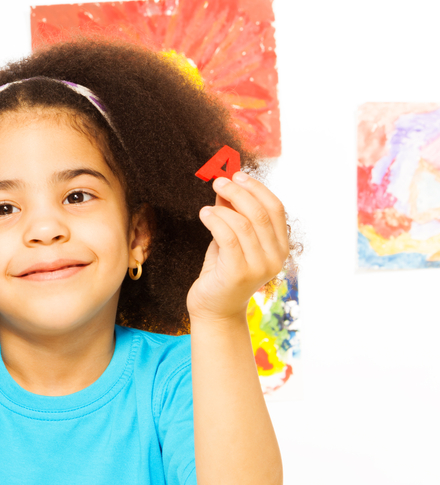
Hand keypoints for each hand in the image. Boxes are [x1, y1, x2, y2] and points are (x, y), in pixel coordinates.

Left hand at [188, 172, 288, 322]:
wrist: (215, 310)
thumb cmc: (222, 273)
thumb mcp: (230, 239)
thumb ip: (232, 215)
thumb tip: (225, 184)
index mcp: (280, 247)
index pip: (275, 209)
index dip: (257, 188)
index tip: (237, 175)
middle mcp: (275, 257)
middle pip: (260, 213)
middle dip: (238, 192)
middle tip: (219, 180)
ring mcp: (259, 267)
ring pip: (243, 224)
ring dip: (222, 208)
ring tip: (207, 206)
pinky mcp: (238, 273)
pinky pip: (227, 237)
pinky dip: (215, 220)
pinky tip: (205, 214)